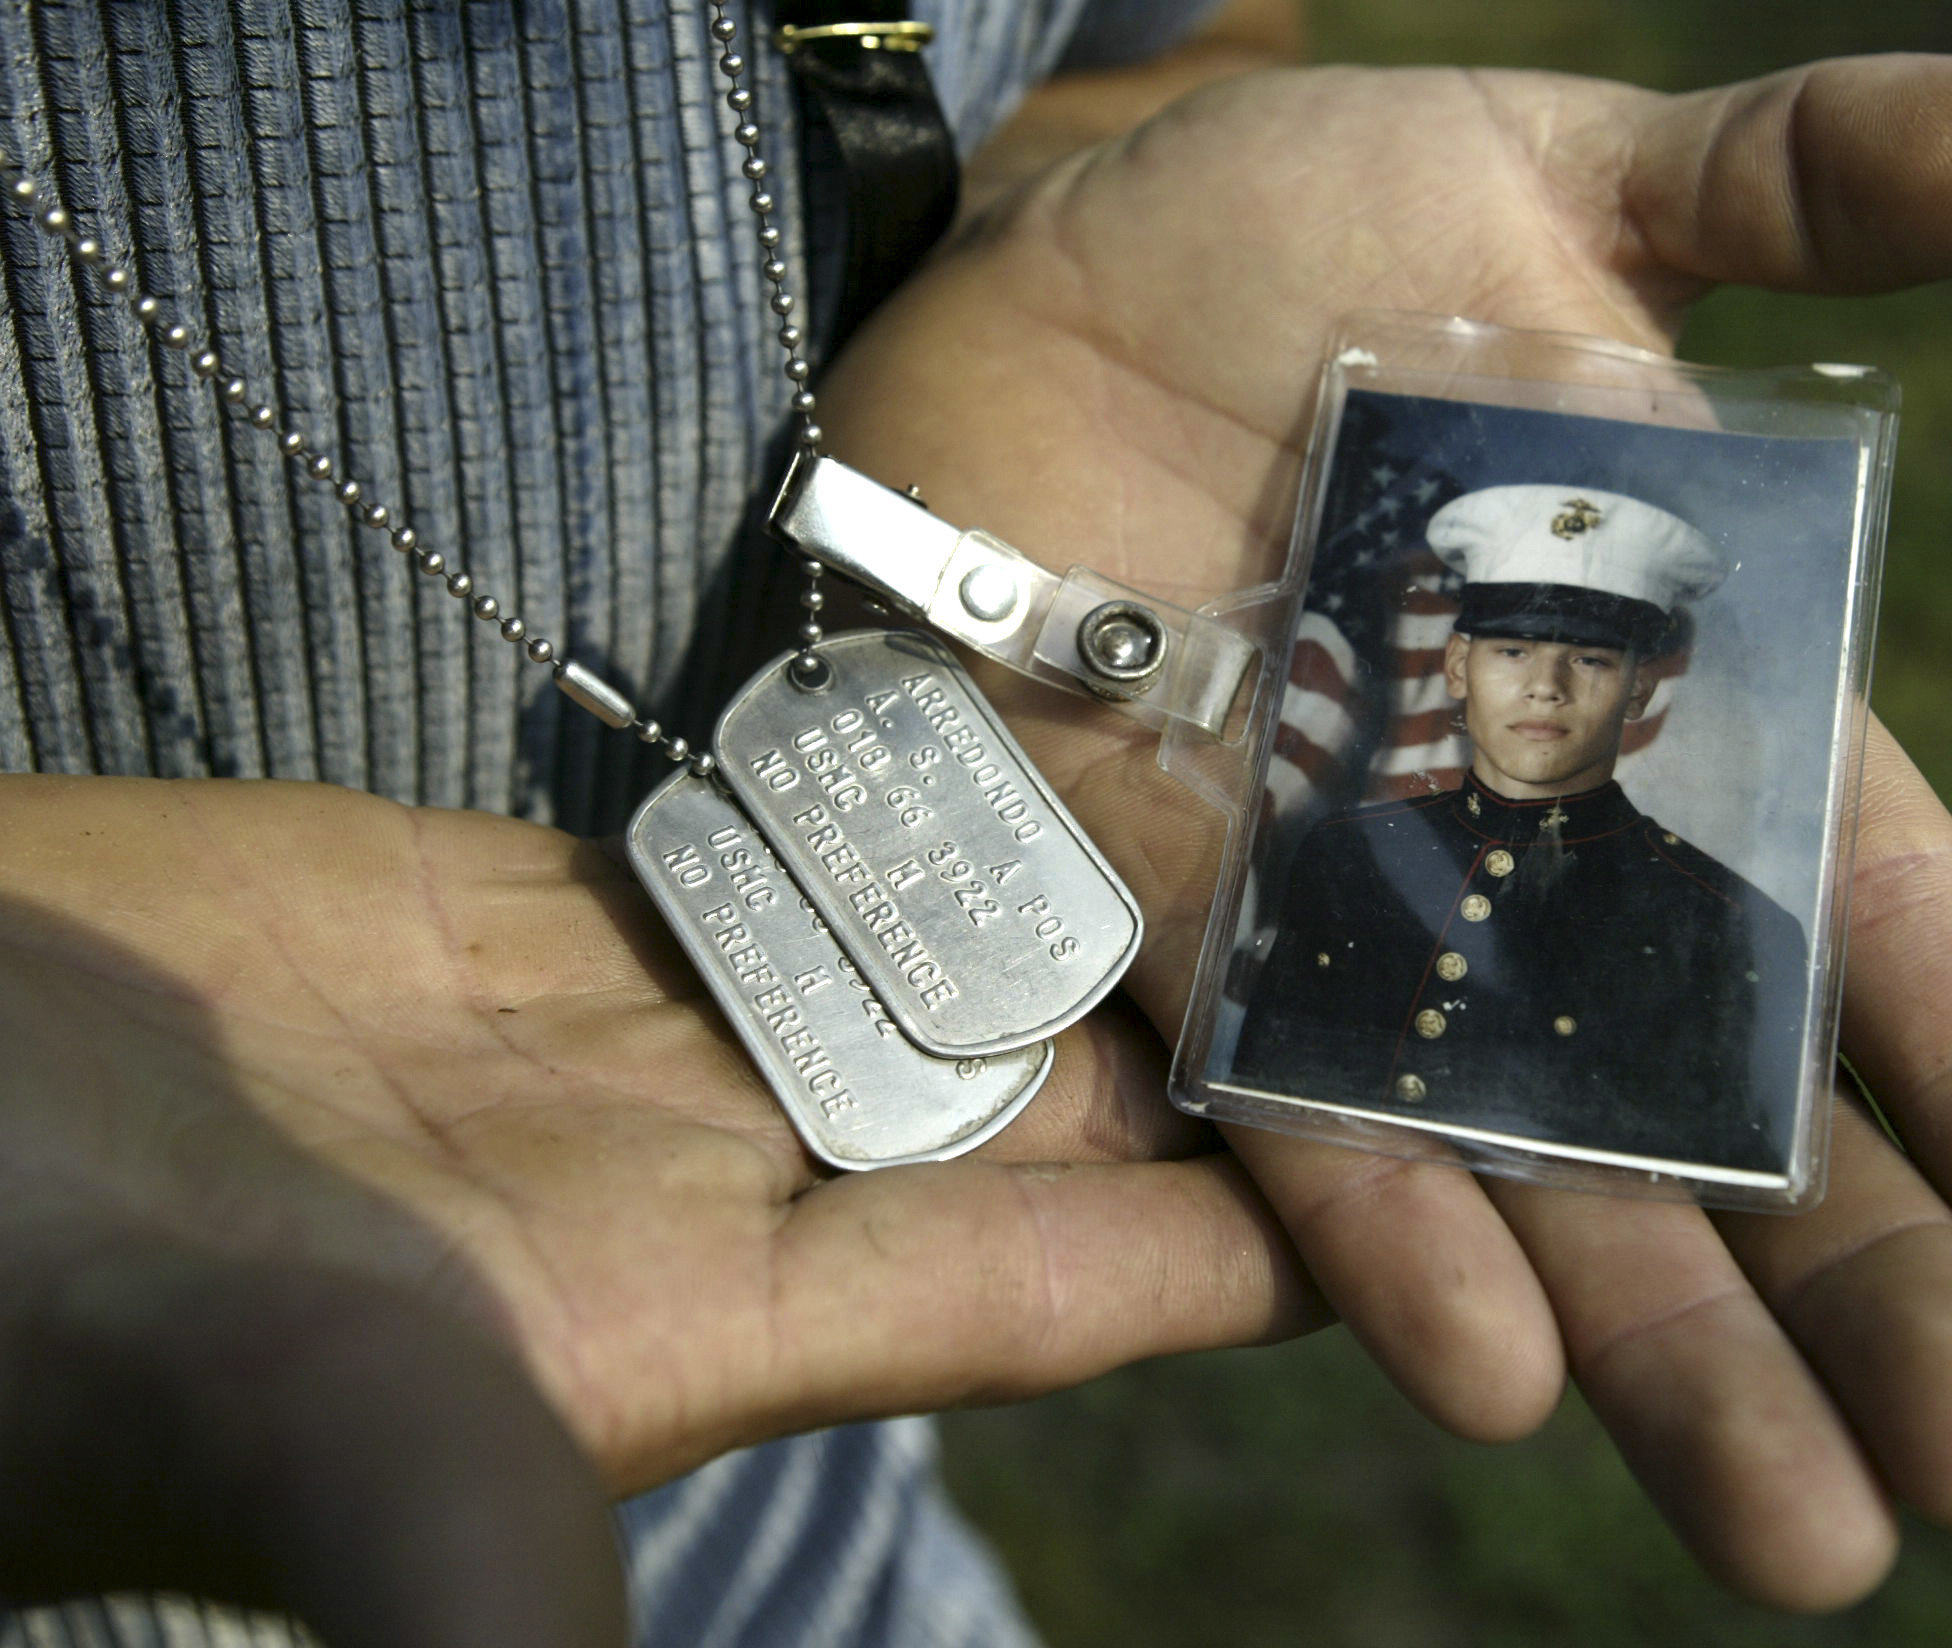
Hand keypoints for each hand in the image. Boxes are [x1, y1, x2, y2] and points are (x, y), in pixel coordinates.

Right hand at [0, 776, 1313, 1643]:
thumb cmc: (79, 1302)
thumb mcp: (344, 1450)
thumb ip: (485, 1588)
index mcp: (733, 1323)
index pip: (1075, 1279)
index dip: (1264, 1236)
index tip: (1459, 1169)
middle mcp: (725, 1189)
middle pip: (1042, 1117)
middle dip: (1214, 1050)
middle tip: (1430, 927)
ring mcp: (645, 1042)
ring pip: (930, 972)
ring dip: (1084, 911)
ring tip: (1288, 795)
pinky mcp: (553, 911)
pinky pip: (791, 860)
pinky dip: (913, 817)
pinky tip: (1049, 740)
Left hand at [814, 55, 1951, 1607]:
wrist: (1020, 276)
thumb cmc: (1297, 224)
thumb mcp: (1565, 174)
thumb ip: (1818, 182)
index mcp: (1678, 698)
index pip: (1866, 914)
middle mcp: (1542, 851)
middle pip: (1733, 1098)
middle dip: (1869, 1280)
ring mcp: (1365, 922)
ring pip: (1540, 1167)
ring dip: (1665, 1347)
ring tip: (1808, 1534)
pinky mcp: (1184, 950)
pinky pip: (1295, 1117)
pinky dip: (1389, 1239)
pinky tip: (1497, 1378)